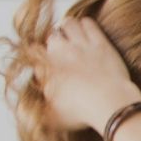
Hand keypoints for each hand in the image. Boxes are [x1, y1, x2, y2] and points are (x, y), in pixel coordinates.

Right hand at [39, 16, 140, 131]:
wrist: (108, 102)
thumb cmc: (80, 113)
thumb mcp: (51, 116)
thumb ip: (40, 108)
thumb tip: (32, 108)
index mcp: (46, 69)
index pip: (32, 53)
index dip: (37, 56)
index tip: (43, 61)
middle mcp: (60, 53)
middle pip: (51, 36)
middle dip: (54, 41)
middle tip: (62, 50)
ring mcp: (80, 45)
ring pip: (68, 23)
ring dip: (68, 28)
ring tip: (73, 36)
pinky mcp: (100, 42)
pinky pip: (88, 23)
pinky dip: (85, 24)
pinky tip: (88, 31)